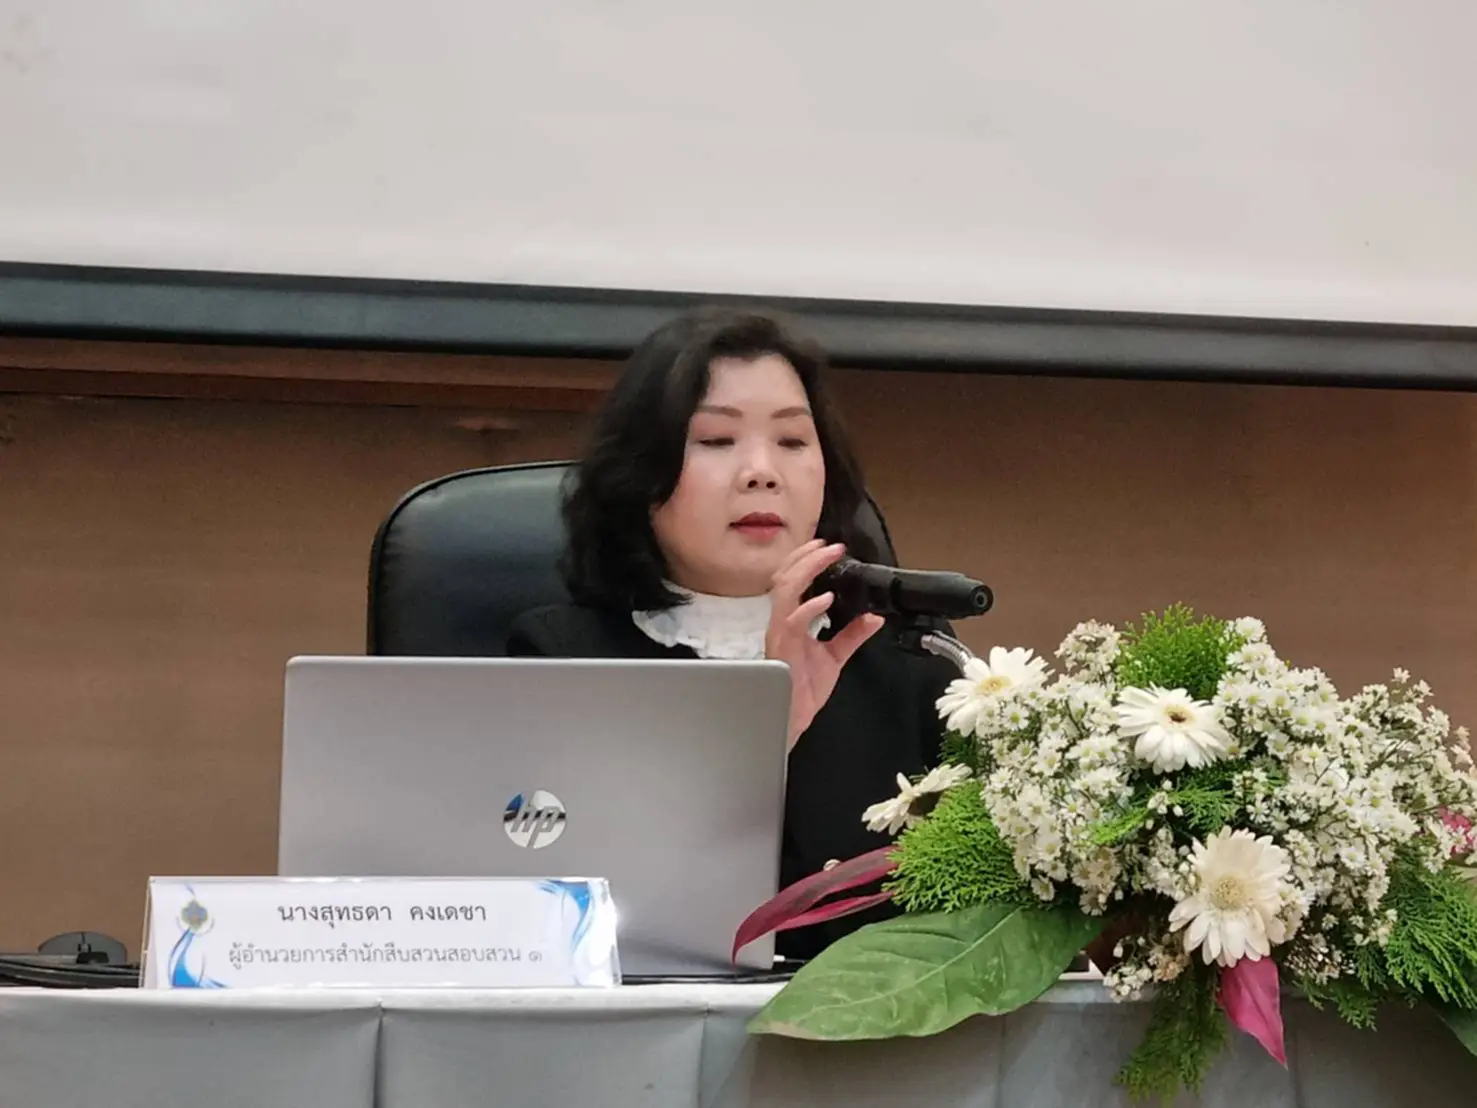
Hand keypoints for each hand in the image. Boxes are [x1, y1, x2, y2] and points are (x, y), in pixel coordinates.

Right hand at [765, 540, 884, 749]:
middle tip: (828, 546)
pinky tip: (827, 599)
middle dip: (805, 557)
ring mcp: (780, 632)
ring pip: (784, 590)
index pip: (791, 580)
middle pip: (784, 577)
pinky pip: (792, 620)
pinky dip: (810, 606)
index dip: (806, 560)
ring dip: (806, 569)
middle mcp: (782, 621)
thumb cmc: (804, 689)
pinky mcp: (783, 646)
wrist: (794, 716)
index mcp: (791, 620)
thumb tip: (874, 618)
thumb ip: (852, 634)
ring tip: (826, 557)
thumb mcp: (835, 656)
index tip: (828, 548)